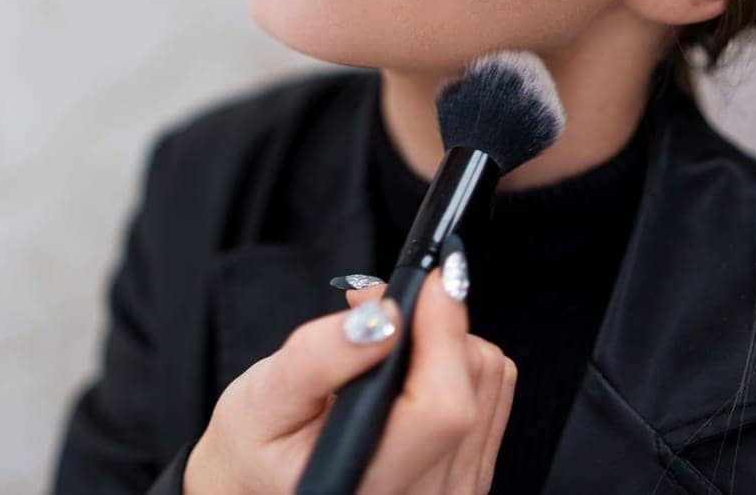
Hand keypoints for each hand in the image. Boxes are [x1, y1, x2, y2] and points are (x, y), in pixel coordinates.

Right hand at [183, 264, 516, 493]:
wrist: (265, 485)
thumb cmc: (261, 445)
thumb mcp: (264, 396)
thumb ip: (318, 357)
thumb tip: (380, 318)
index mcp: (368, 483)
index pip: (441, 409)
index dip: (442, 331)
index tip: (428, 281)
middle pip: (472, 387)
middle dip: (433, 323)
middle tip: (376, 309)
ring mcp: (454, 493)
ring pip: (490, 382)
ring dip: (446, 341)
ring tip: (383, 342)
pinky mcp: (471, 477)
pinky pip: (495, 395)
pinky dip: (458, 363)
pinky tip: (409, 370)